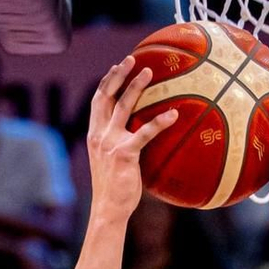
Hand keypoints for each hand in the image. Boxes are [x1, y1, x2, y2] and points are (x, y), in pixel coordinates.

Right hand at [86, 56, 176, 223]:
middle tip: (131, 59)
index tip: (116, 68)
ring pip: (124, 106)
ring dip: (136, 86)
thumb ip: (120, 145)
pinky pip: (145, 132)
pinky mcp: (125, 153)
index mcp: (95, 136)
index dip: (107, 82)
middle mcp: (100, 135)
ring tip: (149, 71)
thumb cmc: (115, 190)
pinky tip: (174, 114)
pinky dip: (160, 121)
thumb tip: (138, 137)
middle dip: (118, 74)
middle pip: (107, 96)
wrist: (108, 209)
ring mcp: (111, 143)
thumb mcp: (112, 163)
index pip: (98, 101)